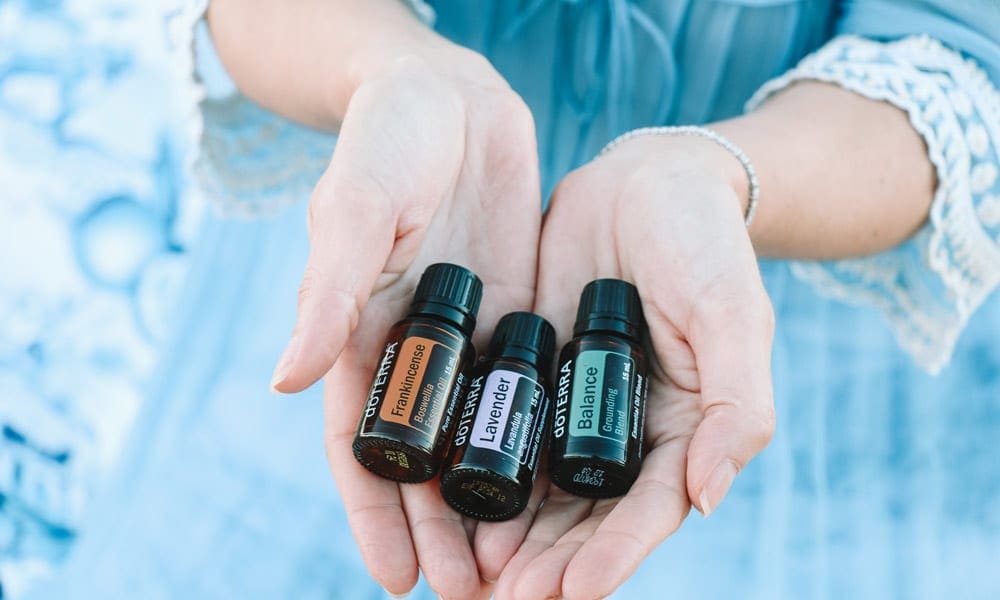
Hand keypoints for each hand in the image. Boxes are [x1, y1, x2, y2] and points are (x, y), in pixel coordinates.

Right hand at [269, 47, 541, 598]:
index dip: (373, 514)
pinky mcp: (515, 314)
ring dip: (490, 502)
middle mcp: (413, 350)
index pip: (358, 445)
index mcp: (359, 334)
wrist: (454, 95)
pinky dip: (534, 441)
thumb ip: (329, 291)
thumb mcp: (357, 211)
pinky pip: (524, 390)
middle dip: (438, 530)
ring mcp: (467, 337)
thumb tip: (284, 379)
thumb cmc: (390, 143)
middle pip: (423, 458)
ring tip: (513, 566)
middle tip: (467, 593)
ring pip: (477, 437)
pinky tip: (558, 487)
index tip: (394, 578)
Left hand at [497, 135, 776, 598]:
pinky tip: (446, 504)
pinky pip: (499, 428)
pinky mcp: (528, 369)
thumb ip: (737, 406)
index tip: (574, 593)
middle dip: (549, 563)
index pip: (646, 511)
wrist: (642, 178)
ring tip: (471, 579)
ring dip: (508, 536)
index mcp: (680, 428)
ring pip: (535, 485)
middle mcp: (622, 429)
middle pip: (583, 515)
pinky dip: (478, 470)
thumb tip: (710, 499)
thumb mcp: (732, 316)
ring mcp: (570, 402)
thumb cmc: (704, 243)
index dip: (612, 556)